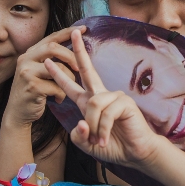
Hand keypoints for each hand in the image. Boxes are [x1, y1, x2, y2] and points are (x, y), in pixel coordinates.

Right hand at [3, 26, 84, 126]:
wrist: (17, 114)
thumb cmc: (34, 92)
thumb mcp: (38, 71)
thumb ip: (51, 59)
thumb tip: (74, 48)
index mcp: (30, 53)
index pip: (51, 37)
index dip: (68, 32)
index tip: (84, 29)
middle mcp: (25, 59)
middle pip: (53, 48)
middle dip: (71, 56)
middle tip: (79, 68)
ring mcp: (27, 72)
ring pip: (58, 68)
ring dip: (68, 79)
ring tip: (68, 88)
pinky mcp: (32, 87)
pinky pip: (57, 86)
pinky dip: (62, 94)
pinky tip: (58, 99)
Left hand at [44, 29, 162, 167]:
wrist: (136, 153)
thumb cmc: (113, 146)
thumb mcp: (87, 144)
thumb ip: (78, 135)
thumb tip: (81, 122)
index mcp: (90, 102)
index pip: (72, 84)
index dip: (59, 74)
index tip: (48, 60)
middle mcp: (102, 95)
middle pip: (87, 69)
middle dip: (79, 51)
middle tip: (74, 33)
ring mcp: (115, 96)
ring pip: (92, 104)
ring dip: (93, 126)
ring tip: (98, 141)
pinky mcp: (125, 102)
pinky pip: (106, 113)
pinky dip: (103, 130)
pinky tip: (105, 139)